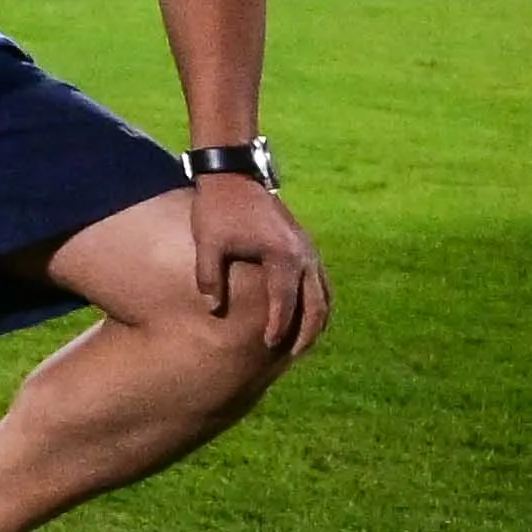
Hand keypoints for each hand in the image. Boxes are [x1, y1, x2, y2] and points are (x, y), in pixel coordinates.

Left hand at [191, 170, 330, 355]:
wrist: (234, 175)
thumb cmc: (217, 208)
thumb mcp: (208, 242)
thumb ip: (209, 276)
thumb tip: (213, 309)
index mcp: (281, 255)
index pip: (285, 301)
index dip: (279, 326)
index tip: (269, 347)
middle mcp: (303, 255)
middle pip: (316, 304)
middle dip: (306, 333)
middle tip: (290, 355)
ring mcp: (309, 249)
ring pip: (324, 294)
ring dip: (317, 320)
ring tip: (301, 343)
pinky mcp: (306, 245)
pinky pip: (320, 281)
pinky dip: (318, 302)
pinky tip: (306, 316)